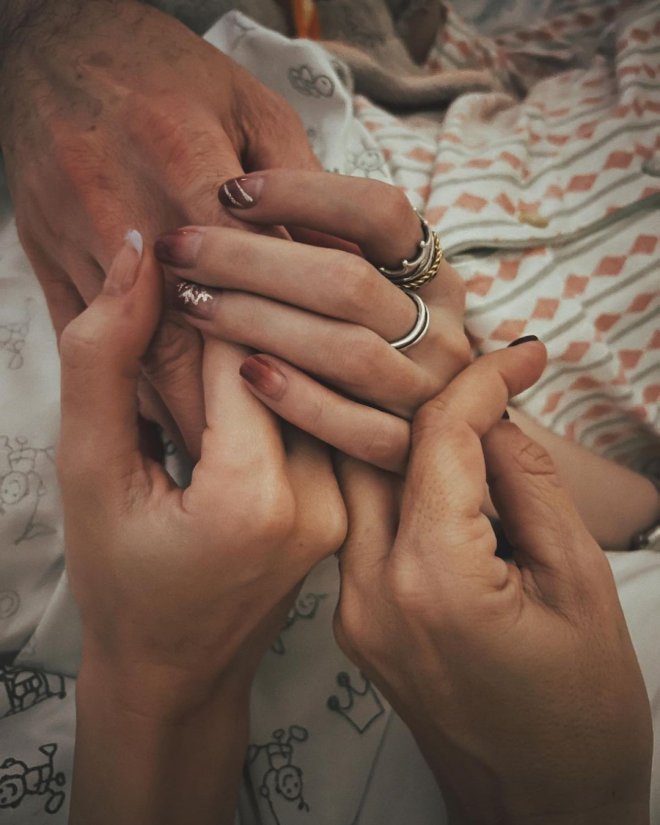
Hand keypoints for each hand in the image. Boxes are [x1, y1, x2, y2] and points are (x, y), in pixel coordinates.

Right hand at [0, 0, 318, 454]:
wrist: (52, 38)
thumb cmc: (161, 64)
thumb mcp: (250, 104)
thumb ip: (296, 192)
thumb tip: (343, 276)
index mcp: (181, 155)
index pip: (244, 281)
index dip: (278, 350)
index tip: (315, 403)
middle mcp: (121, 203)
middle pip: (189, 335)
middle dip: (232, 401)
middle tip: (273, 454)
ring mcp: (70, 235)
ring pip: (135, 351)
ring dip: (180, 405)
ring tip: (226, 453)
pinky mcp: (40, 257)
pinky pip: (83, 340)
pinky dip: (128, 383)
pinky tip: (163, 417)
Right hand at [57, 234, 344, 710]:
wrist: (177, 668)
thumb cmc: (120, 580)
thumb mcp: (89, 471)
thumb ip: (104, 360)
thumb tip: (140, 256)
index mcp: (253, 498)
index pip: (244, 346)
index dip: (213, 286)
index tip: (189, 247)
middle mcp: (321, 500)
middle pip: (295, 358)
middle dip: (253, 298)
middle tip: (224, 243)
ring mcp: (345, 505)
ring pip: (319, 380)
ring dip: (279, 330)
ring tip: (245, 287)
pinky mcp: (350, 504)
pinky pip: (326, 413)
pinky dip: (293, 373)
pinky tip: (267, 347)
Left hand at [155, 169, 470, 472]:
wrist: (387, 466)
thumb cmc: (347, 354)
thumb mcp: (351, 297)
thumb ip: (314, 257)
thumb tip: (234, 201)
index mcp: (434, 280)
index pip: (382, 212)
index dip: (306, 194)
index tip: (230, 193)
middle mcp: (442, 334)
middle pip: (350, 283)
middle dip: (252, 259)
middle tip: (178, 247)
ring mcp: (429, 397)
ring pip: (349, 353)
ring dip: (261, 323)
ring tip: (190, 304)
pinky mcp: (409, 455)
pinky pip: (359, 431)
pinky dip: (301, 400)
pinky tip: (245, 374)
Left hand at [334, 340, 651, 824]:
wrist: (539, 802)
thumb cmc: (580, 708)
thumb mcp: (577, 580)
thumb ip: (527, 481)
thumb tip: (495, 411)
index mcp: (433, 581)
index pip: (436, 439)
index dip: (480, 381)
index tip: (518, 354)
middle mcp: (370, 592)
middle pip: (368, 448)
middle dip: (409, 388)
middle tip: (457, 354)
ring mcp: (350, 610)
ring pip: (351, 479)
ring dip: (387, 426)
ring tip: (436, 390)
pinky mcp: (351, 619)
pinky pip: (356, 521)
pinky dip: (385, 476)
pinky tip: (420, 452)